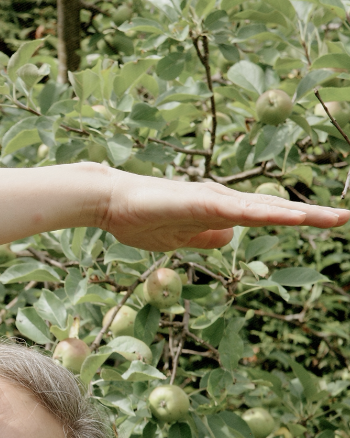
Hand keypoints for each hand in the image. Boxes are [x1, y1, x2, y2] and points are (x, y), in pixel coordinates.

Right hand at [95, 170, 347, 251]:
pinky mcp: (202, 202)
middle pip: (275, 209)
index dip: (298, 219)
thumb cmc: (139, 218)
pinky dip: (265, 214)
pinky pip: (240, 210)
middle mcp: (224, 200)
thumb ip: (206, 237)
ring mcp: (214, 199)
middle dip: (312, 215)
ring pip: (265, 209)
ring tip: (332, 218)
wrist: (110, 201)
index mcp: (220, 211)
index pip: (267, 216)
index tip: (329, 222)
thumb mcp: (180, 237)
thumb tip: (229, 238)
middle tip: (347, 218)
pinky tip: (287, 217)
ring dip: (298, 214)